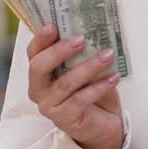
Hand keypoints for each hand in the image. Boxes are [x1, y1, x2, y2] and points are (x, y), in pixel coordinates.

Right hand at [26, 24, 123, 148]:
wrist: (103, 123)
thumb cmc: (91, 90)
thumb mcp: (84, 68)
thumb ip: (81, 53)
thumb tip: (92, 28)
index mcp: (40, 73)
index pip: (33, 53)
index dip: (41, 38)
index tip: (54, 25)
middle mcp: (38, 89)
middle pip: (39, 67)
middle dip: (59, 51)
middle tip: (81, 39)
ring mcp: (49, 106)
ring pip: (65, 83)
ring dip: (89, 67)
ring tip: (108, 55)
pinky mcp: (65, 119)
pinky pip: (81, 100)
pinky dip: (99, 87)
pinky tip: (114, 78)